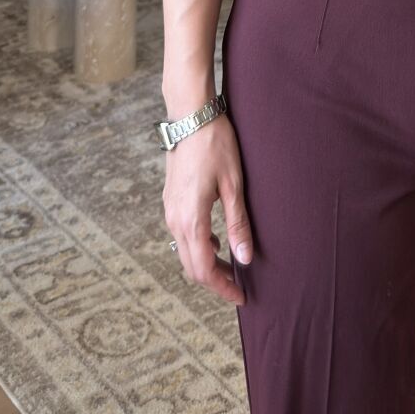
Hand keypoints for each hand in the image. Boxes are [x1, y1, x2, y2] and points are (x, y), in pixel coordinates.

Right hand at [163, 115, 252, 305]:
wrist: (191, 116)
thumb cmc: (215, 146)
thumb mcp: (233, 186)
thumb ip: (238, 224)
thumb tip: (245, 258)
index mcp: (191, 219)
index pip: (203, 269)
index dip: (222, 288)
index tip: (240, 297)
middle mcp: (174, 219)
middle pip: (191, 266)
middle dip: (214, 281)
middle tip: (238, 287)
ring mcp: (169, 210)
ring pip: (184, 251)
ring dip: (205, 264)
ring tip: (230, 267)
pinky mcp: (170, 201)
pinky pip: (181, 235)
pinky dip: (198, 246)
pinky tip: (216, 241)